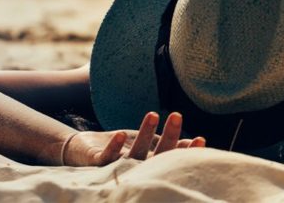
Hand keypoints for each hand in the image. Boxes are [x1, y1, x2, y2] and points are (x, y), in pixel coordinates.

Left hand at [62, 112, 204, 165]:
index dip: (184, 151)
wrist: (82, 154)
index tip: (200, 139)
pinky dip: (113, 148)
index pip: (169, 157)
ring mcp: (116, 167)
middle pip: (155, 156)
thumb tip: (192, 141)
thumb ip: (164, 145)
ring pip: (132, 155)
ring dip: (143, 136)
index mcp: (148, 164)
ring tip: (152, 113)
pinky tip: (120, 135)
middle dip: (168, 139)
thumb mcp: (145, 146)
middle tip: (179, 116)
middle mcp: (135, 169)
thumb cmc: (120, 151)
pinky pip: (105, 157)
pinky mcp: (96, 163)